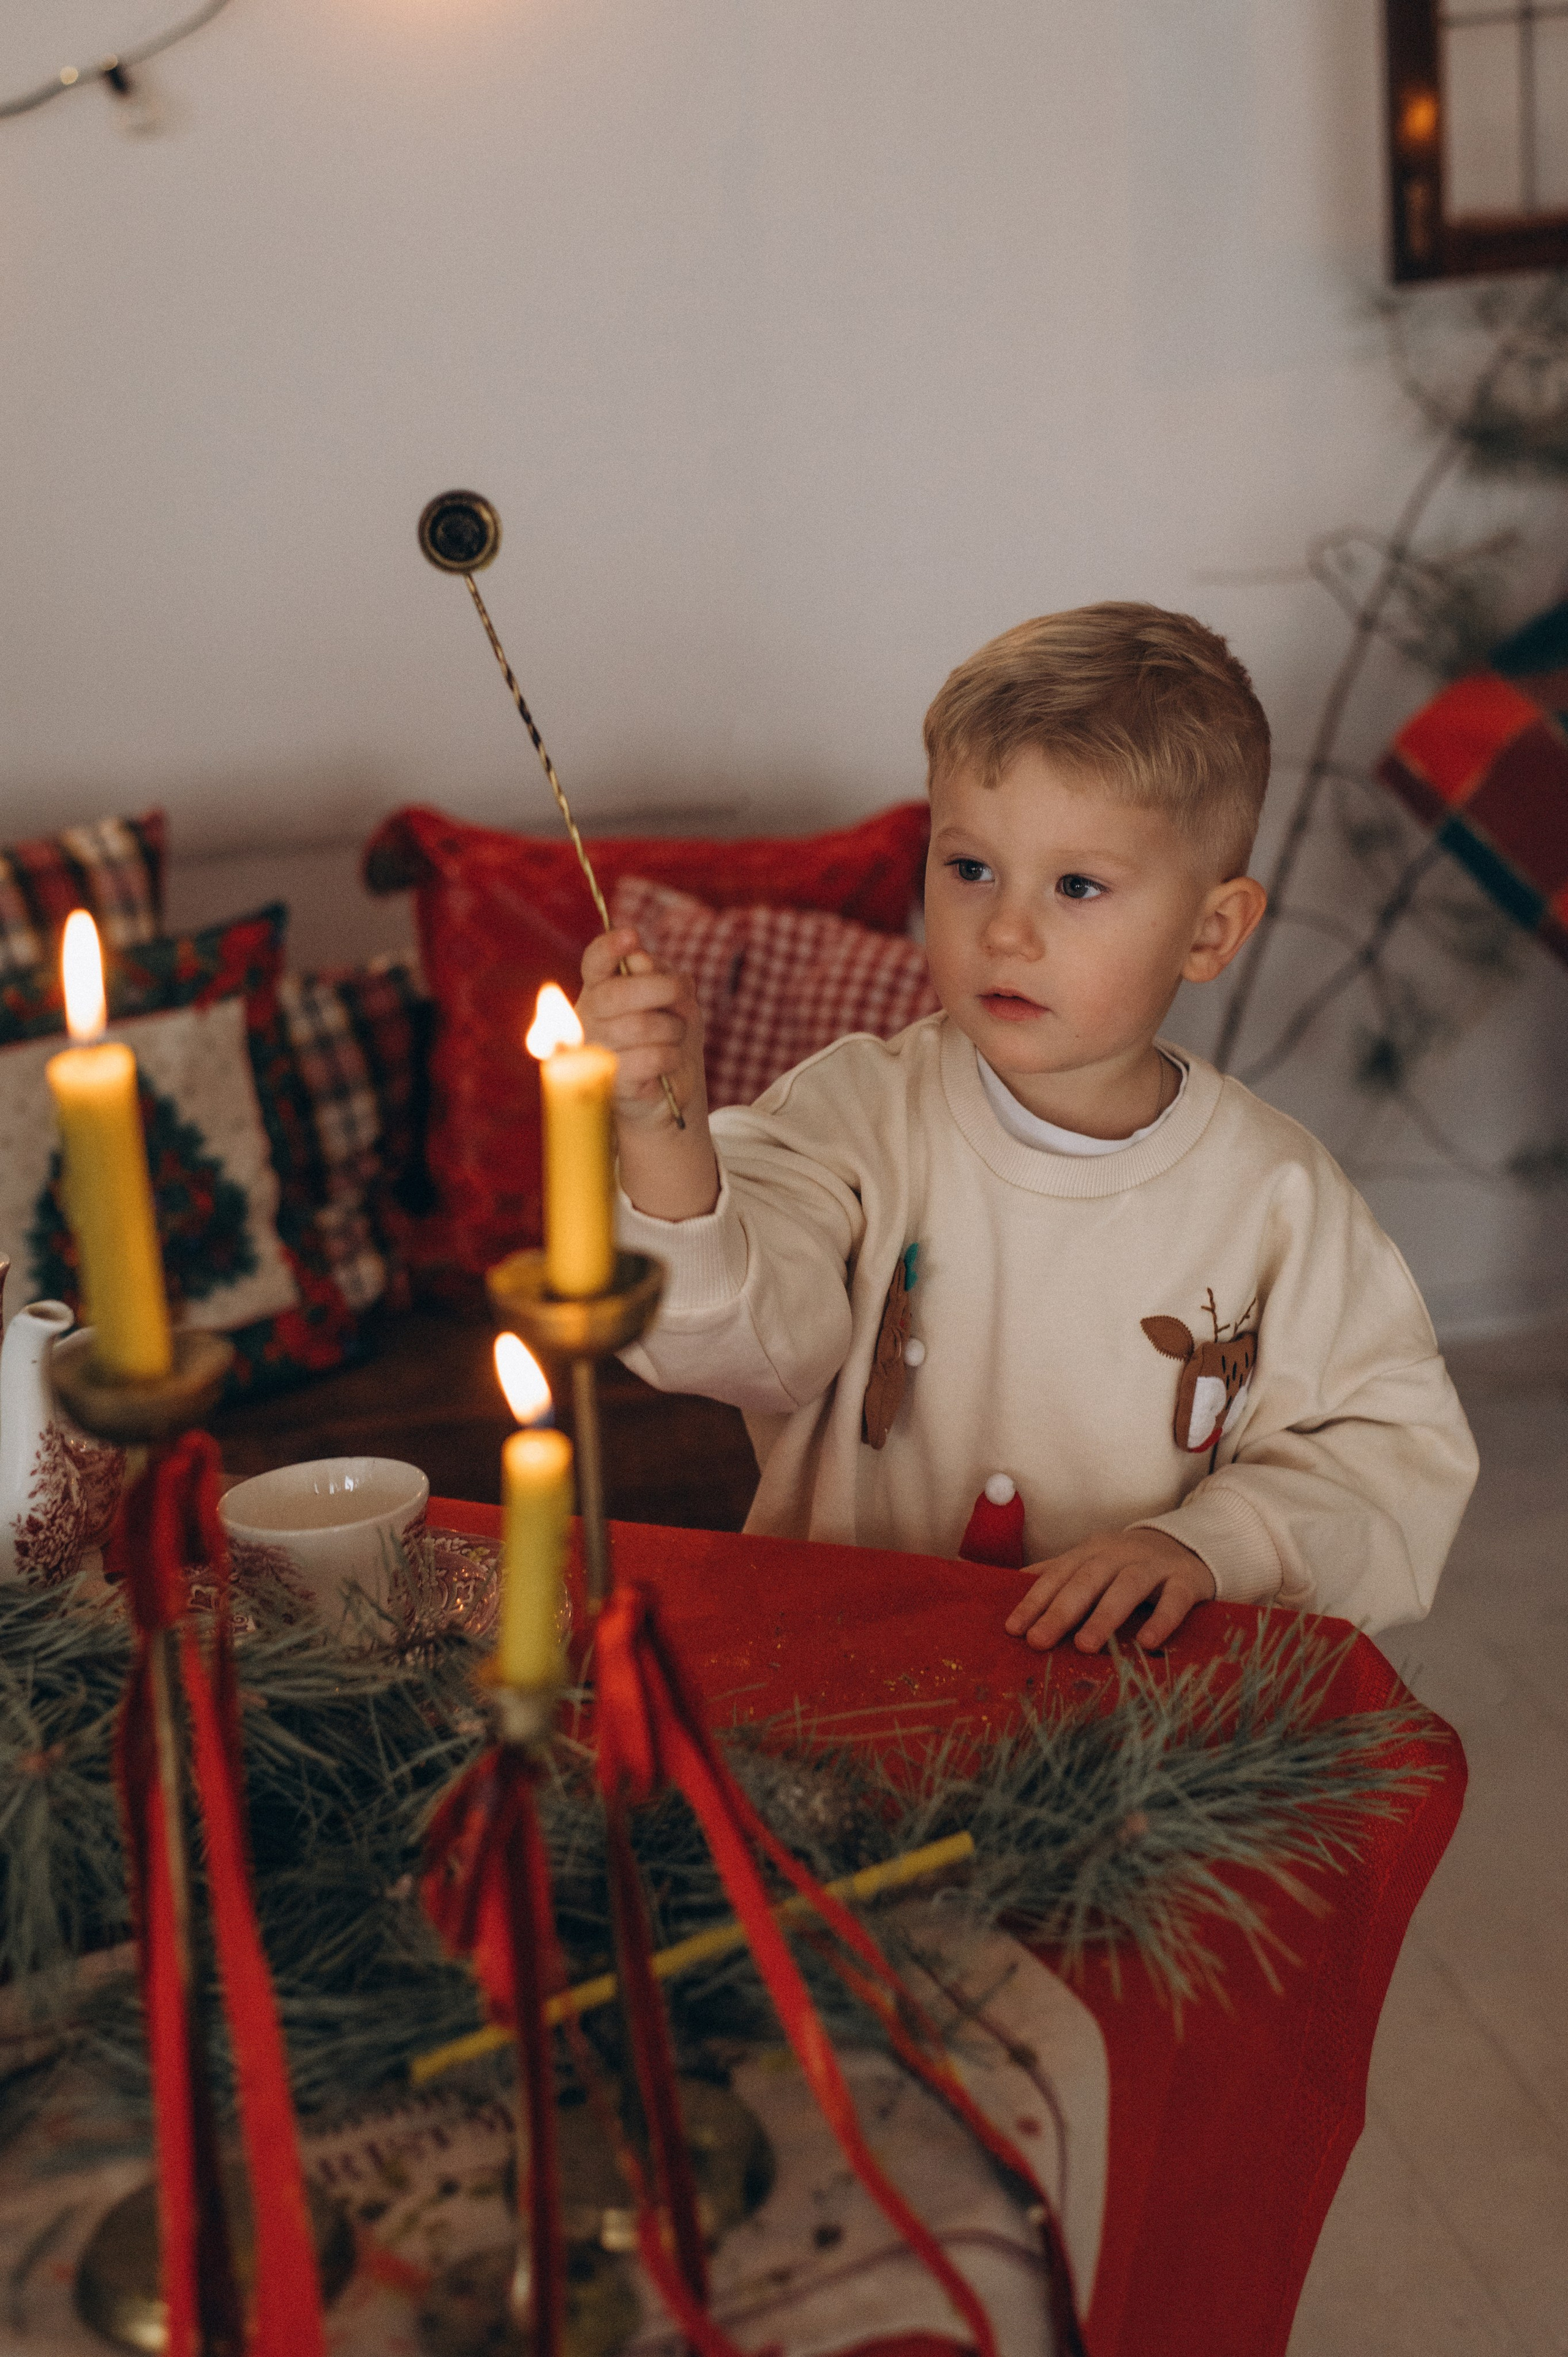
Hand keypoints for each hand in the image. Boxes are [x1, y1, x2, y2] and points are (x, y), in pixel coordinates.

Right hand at [579, 926, 705, 1127]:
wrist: (668, 1089)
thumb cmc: (666, 1034)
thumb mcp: (671, 997)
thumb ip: (655, 974)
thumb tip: (639, 960)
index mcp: (599, 988)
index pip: (594, 963)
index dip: (609, 948)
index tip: (631, 935)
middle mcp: (588, 1017)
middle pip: (618, 993)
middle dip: (662, 989)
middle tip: (682, 993)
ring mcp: (596, 1051)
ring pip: (641, 1026)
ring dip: (674, 1028)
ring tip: (675, 1035)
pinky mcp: (612, 1081)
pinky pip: (652, 1057)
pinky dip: (672, 1056)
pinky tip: (668, 1062)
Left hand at [1003, 1527, 1215, 1653]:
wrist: (1188, 1545)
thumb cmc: (1127, 1564)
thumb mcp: (1091, 1563)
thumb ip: (1057, 1575)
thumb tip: (1009, 1586)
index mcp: (1091, 1552)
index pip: (1057, 1575)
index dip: (1034, 1601)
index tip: (1013, 1629)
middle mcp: (1119, 1554)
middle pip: (1086, 1580)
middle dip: (1060, 1611)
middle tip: (1038, 1641)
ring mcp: (1154, 1565)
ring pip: (1127, 1587)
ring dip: (1104, 1616)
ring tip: (1084, 1646)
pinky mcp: (1186, 1579)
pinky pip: (1175, 1599)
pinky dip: (1162, 1620)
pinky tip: (1147, 1643)